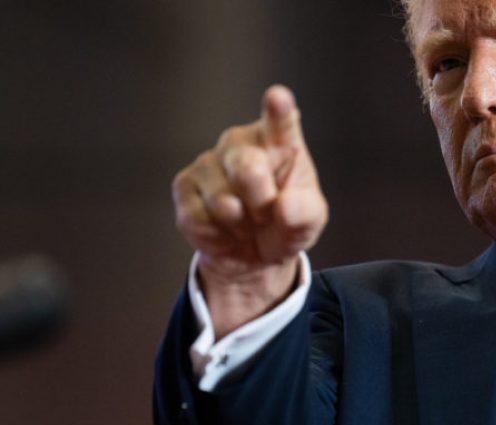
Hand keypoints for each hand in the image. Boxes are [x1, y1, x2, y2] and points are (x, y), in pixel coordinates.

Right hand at [172, 85, 327, 336]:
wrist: (255, 252)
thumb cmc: (286, 223)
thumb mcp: (309, 222)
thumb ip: (304, 212)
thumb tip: (284, 206)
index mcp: (279, 141)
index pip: (280, 123)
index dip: (278, 110)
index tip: (278, 96)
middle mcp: (240, 143)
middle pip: (248, 170)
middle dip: (262, 205)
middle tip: (268, 214)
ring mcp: (207, 161)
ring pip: (223, 203)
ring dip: (240, 226)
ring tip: (247, 222)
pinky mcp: (183, 185)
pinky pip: (199, 220)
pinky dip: (217, 237)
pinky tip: (224, 230)